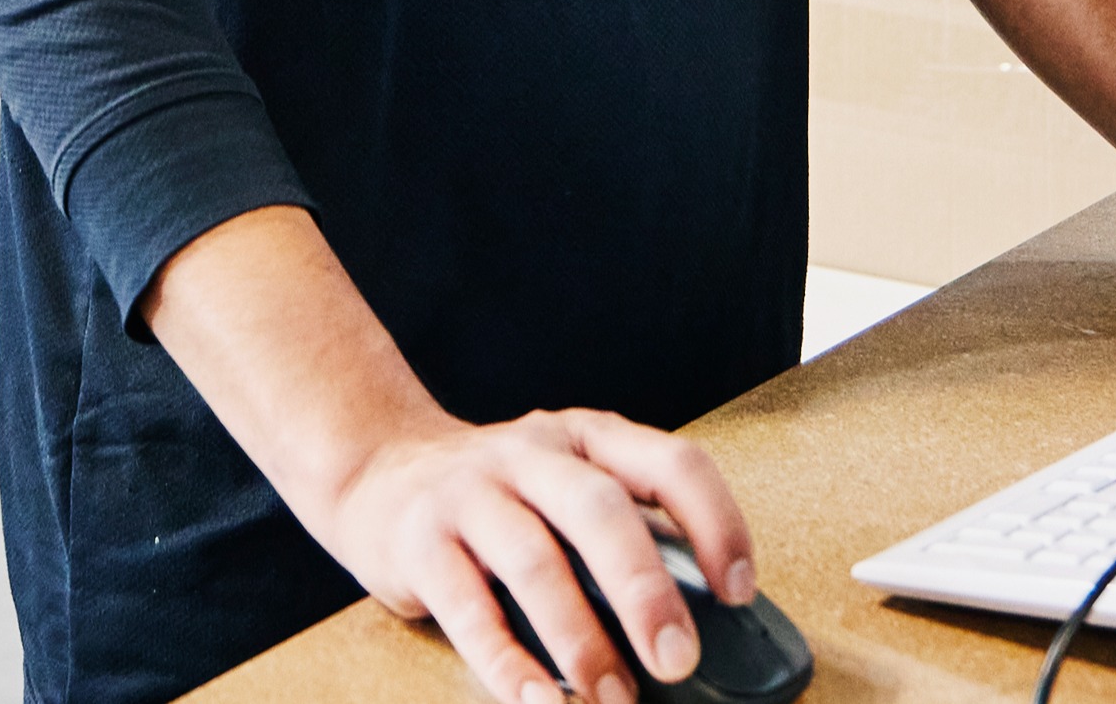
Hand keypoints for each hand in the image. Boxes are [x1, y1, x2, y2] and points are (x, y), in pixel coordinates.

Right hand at [318, 408, 758, 703]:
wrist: (376, 470)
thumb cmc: (500, 497)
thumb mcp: (566, 487)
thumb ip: (624, 536)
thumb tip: (695, 626)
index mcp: (588, 437)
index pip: (670, 463)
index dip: (715, 524)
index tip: (739, 591)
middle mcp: (531, 454)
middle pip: (599, 510)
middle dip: (646, 591)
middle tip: (678, 660)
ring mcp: (469, 493)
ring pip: (533, 561)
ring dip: (580, 640)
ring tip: (612, 697)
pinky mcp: (419, 543)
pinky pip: (468, 609)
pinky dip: (507, 664)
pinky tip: (537, 703)